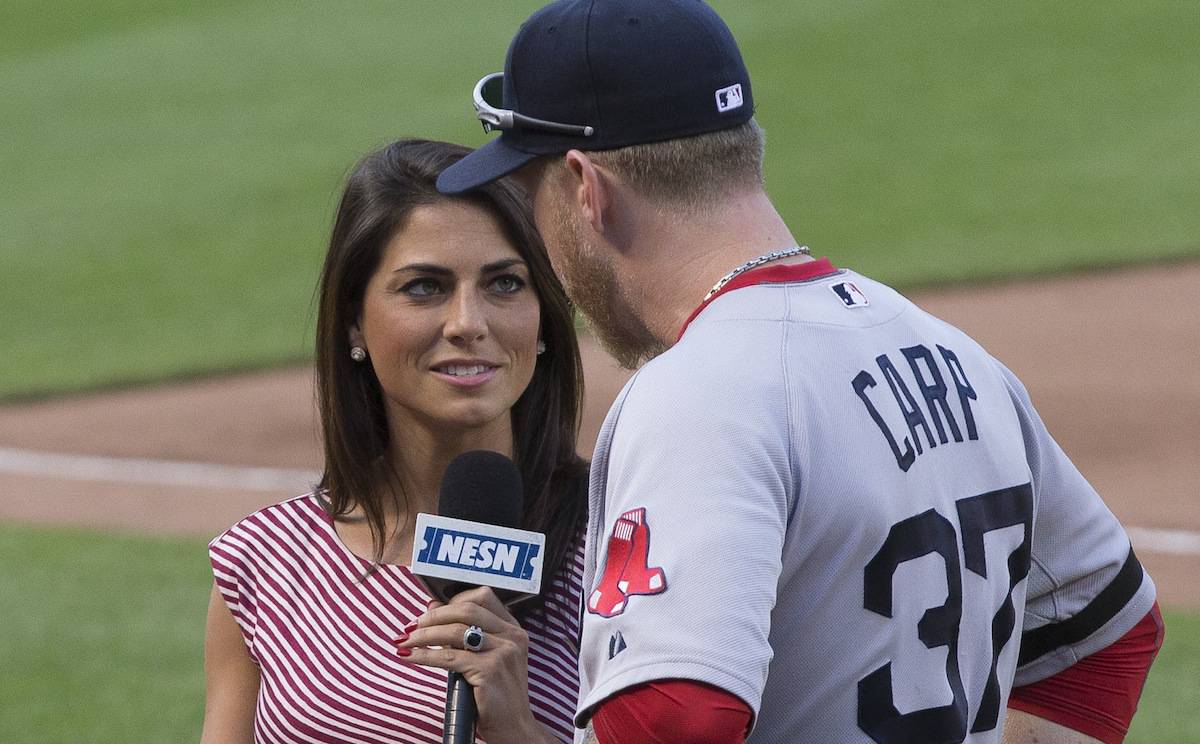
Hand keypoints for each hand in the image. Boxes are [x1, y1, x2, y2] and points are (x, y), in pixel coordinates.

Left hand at [394, 586, 552, 743]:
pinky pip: (449, 657)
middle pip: (467, 609)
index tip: (431, 611)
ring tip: (406, 641)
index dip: (452, 600)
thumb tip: (433, 608)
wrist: (514, 727)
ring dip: (423, 635)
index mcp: (513, 629)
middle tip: (412, 626)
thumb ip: (466, 634)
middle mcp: (512, 637)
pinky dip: (425, 656)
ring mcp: (502, 653)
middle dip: (433, 616)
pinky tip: (411, 658)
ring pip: (454, 632)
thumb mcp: (488, 658)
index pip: (483, 596)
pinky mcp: (489, 671)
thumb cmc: (497, 695)